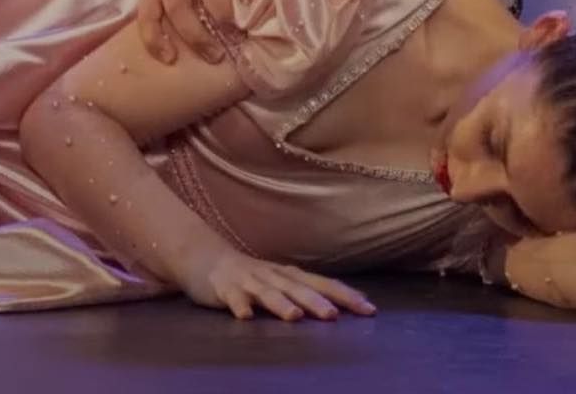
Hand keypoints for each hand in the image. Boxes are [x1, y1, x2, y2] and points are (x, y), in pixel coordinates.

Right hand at [180, 248, 376, 321]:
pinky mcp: (225, 287)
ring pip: (266, 292)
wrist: (206, 258)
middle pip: (296, 287)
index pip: (322, 283)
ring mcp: (248, 280)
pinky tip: (246, 316)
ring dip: (280, 303)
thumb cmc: (251, 276)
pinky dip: (240, 306)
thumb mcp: (281, 281)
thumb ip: (305, 292)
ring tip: (294, 316)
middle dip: (315, 301)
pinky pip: (233, 298)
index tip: (369, 309)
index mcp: (289, 275)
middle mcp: (272, 275)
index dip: (344, 295)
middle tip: (334, 316)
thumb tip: (341, 305)